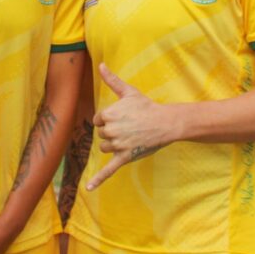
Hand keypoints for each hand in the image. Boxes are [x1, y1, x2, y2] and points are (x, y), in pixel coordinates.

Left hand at [85, 63, 169, 190]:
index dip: (110, 119)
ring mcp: (118, 145)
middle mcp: (111, 130)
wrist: (166, 123)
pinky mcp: (124, 157)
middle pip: (101, 135)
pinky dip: (97, 180)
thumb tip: (100, 64)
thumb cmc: (147, 106)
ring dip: (114, 145)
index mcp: (108, 114)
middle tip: (130, 127)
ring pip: (105, 148)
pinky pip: (108, 170)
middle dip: (113, 132)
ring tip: (130, 137)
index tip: (123, 117)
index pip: (98, 120)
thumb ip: (112, 80)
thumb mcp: (128, 92)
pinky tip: (88, 189)